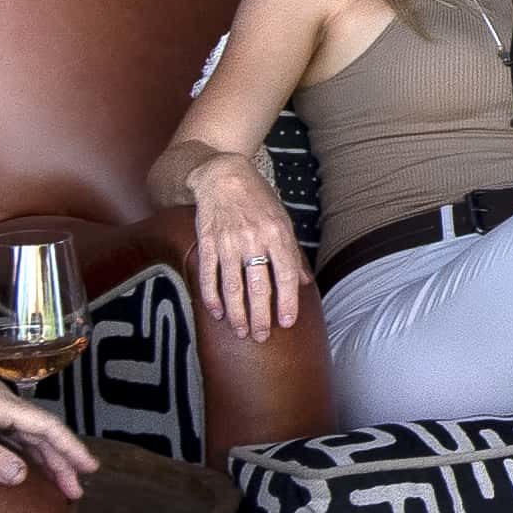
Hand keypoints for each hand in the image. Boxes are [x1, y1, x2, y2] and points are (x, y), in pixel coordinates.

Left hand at [0, 372, 96, 496]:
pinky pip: (6, 432)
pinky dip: (21, 450)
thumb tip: (21, 475)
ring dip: (41, 457)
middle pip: (38, 430)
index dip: (69, 448)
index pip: (44, 426)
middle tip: (76, 488)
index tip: (88, 468)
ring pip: (22, 432)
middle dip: (60, 460)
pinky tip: (25, 465)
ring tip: (59, 481)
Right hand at [182, 172, 307, 341]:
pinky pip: (209, 275)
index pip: (286, 276)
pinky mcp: (207, 242)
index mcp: (277, 234)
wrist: (223, 175)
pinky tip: (217, 313)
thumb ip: (292, 253)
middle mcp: (254, 240)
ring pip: (232, 286)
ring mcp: (228, 242)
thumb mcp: (283, 220)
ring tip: (241, 331)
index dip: (287, 302)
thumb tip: (306, 284)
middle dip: (260, 316)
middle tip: (261, 336)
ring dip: (237, 313)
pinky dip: (212, 297)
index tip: (286, 322)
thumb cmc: (258, 199)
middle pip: (258, 286)